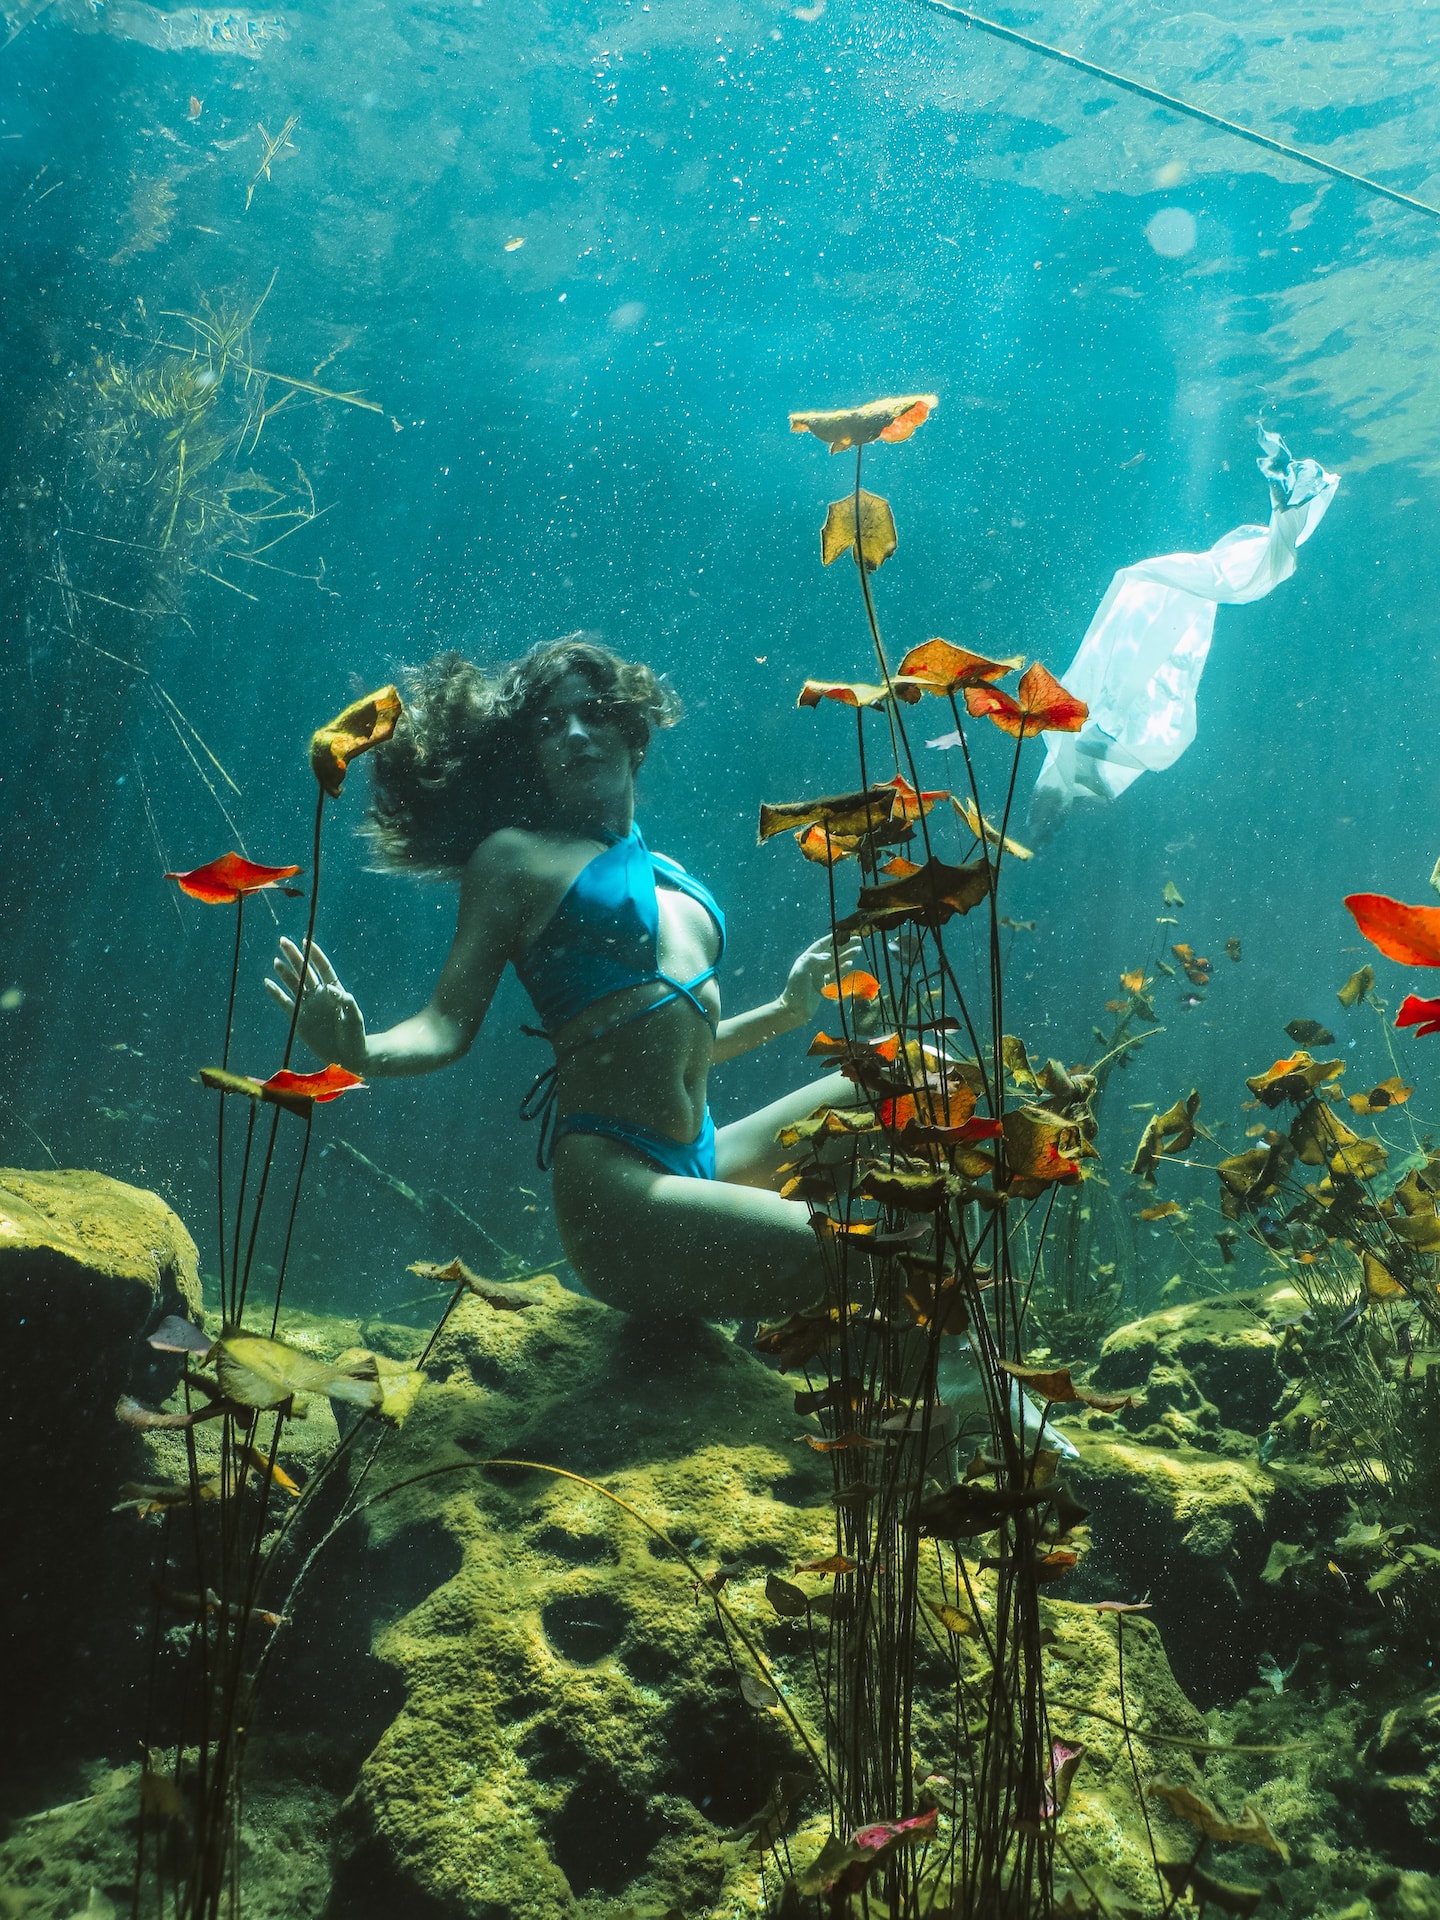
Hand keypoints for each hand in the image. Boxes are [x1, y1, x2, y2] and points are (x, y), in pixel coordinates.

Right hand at [265, 937, 367, 1070]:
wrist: (347, 1056)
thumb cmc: (355, 1035)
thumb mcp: (354, 1017)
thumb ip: (345, 1001)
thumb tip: (329, 987)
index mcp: (334, 991)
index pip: (323, 967)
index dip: (314, 954)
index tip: (306, 940)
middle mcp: (319, 995)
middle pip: (305, 971)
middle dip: (295, 956)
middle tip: (283, 941)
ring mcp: (308, 1006)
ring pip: (293, 984)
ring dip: (285, 972)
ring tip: (276, 960)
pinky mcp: (298, 1019)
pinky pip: (285, 1003)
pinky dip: (276, 993)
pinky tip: (268, 982)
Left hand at [780, 933, 865, 1024]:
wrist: (795, 1009)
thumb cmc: (795, 989)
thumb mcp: (801, 970)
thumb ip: (814, 959)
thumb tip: (829, 955)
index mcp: (807, 959)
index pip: (821, 945)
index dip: (832, 939)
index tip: (844, 933)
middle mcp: (814, 965)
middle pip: (832, 952)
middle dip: (844, 946)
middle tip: (857, 940)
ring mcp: (819, 975)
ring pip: (836, 962)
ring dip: (846, 955)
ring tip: (857, 950)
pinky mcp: (824, 985)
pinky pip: (836, 974)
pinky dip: (843, 968)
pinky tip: (850, 962)